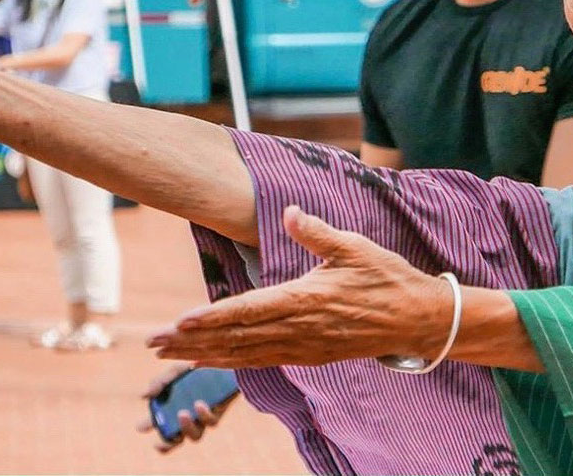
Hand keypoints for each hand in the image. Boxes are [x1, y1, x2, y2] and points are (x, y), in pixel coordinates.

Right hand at [135, 362, 233, 451]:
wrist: (223, 365)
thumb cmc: (195, 369)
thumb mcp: (176, 370)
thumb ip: (160, 381)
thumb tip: (144, 395)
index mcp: (171, 412)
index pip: (160, 430)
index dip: (151, 433)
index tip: (142, 427)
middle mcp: (187, 421)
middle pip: (174, 441)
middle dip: (166, 442)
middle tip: (161, 434)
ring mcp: (202, 420)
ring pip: (195, 436)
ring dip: (186, 427)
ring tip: (181, 413)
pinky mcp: (216, 414)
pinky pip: (210, 421)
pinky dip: (203, 414)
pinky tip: (198, 404)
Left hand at [147, 205, 452, 367]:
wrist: (418, 318)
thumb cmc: (387, 277)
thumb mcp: (353, 246)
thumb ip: (316, 231)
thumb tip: (289, 211)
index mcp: (305, 298)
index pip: (247, 310)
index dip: (211, 318)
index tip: (178, 323)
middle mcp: (300, 328)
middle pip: (236, 338)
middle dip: (192, 342)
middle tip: (154, 344)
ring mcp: (305, 346)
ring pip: (246, 354)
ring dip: (207, 355)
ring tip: (170, 356)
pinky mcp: (312, 356)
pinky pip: (265, 361)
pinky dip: (235, 363)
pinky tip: (214, 362)